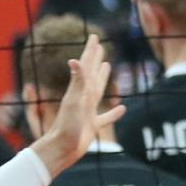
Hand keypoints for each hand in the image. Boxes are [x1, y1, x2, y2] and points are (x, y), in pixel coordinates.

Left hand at [29, 34, 125, 176]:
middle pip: (92, 74)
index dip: (91, 51)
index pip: (86, 66)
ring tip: (107, 67)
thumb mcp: (74, 102)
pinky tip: (122, 109)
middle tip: (99, 46)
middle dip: (95, 59)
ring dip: (103, 79)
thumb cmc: (67, 126)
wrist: (63, 149)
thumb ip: (77, 81)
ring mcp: (88, 111)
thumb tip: (75, 60)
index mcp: (80, 90)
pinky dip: (114, 113)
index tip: (95, 36)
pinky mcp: (92, 126)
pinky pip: (106, 117)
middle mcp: (84, 98)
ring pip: (98, 91)